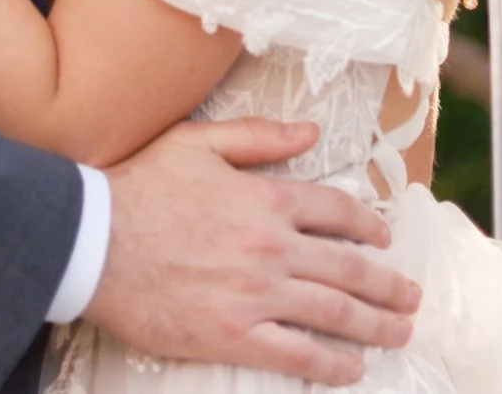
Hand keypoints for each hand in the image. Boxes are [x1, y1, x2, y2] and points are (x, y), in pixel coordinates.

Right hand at [86, 119, 419, 385]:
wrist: (91, 241)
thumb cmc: (138, 189)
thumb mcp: (196, 143)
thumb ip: (259, 137)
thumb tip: (312, 132)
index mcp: (265, 199)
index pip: (337, 211)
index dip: (369, 226)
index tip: (384, 239)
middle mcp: (271, 247)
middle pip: (350, 268)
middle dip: (389, 285)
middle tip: (411, 297)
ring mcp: (256, 294)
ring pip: (335, 312)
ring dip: (376, 325)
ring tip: (399, 331)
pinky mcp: (234, 335)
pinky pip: (298, 354)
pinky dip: (332, 364)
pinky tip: (352, 369)